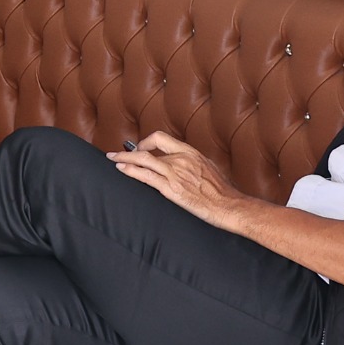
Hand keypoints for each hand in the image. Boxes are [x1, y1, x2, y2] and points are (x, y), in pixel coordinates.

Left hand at [110, 130, 246, 227]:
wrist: (230, 206)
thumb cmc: (222, 192)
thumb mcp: (208, 168)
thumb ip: (192, 163)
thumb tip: (181, 163)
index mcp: (190, 152)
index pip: (161, 138)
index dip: (146, 141)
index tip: (140, 147)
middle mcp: (181, 159)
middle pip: (148, 148)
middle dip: (130, 151)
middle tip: (118, 154)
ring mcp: (175, 173)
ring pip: (142, 160)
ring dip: (124, 159)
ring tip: (113, 159)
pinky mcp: (171, 188)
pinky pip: (145, 176)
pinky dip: (131, 171)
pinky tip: (122, 170)